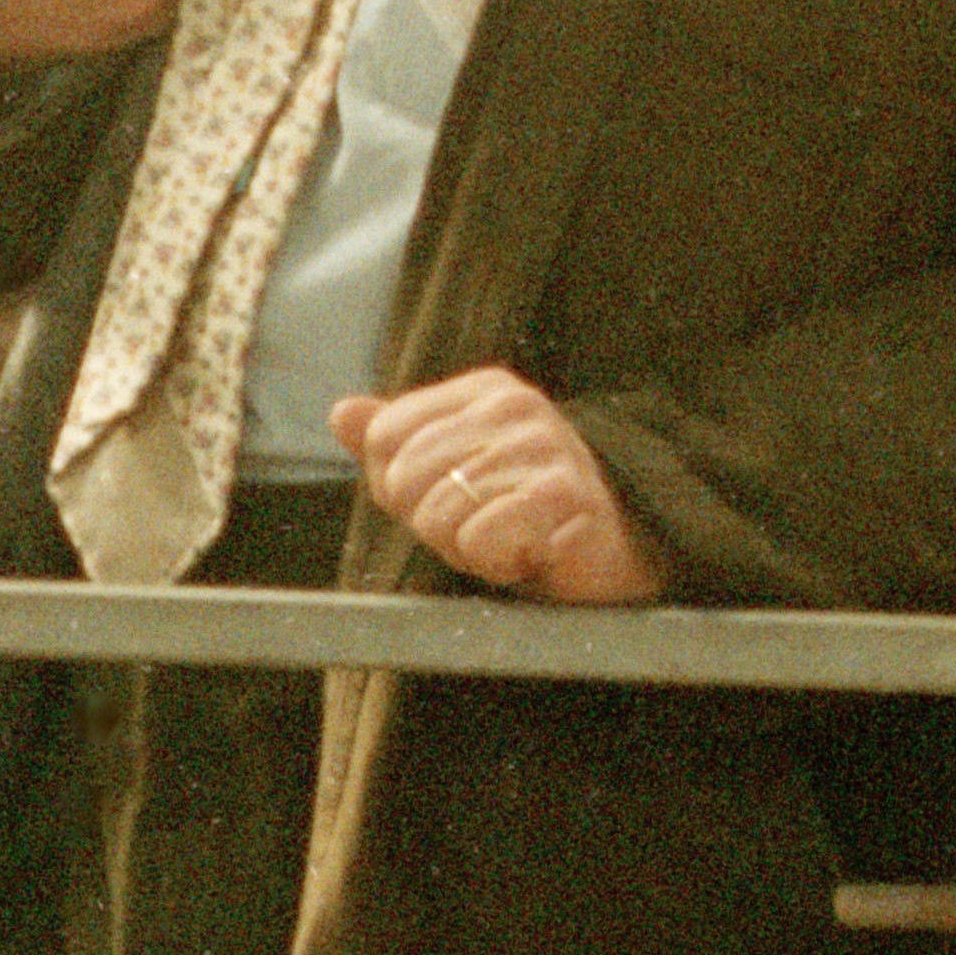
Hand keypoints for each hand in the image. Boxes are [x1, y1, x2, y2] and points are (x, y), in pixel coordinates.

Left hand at [337, 366, 660, 604]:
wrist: (614, 551)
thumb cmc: (523, 512)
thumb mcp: (450, 472)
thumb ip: (395, 440)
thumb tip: (341, 413)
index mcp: (483, 391)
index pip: (383, 436)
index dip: (400, 488)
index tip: (453, 498)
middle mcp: (515, 407)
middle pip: (404, 478)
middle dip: (432, 523)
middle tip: (485, 526)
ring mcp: (544, 446)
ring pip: (438, 516)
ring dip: (468, 549)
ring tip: (514, 539)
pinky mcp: (563, 494)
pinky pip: (479, 541)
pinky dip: (498, 563)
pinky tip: (534, 552)